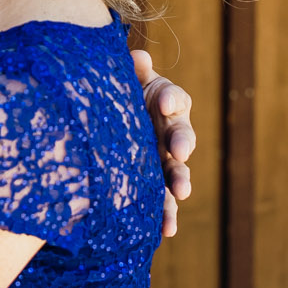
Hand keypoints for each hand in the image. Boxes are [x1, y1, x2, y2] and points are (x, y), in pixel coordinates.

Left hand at [134, 49, 195, 237]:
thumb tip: (137, 56)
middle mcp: (171, 132)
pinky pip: (165, 203)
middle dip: (182, 141)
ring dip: (181, 181)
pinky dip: (168, 217)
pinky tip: (166, 231)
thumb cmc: (117, 98)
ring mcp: (165, 161)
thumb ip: (131, 71)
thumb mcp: (121, 82)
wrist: (104, 129)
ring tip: (182, 192)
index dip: (170, 99)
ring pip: (178, 171)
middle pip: (183, 135)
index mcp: (166, 102)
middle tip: (180, 149)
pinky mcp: (157, 187)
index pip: (174, 98)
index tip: (162, 102)